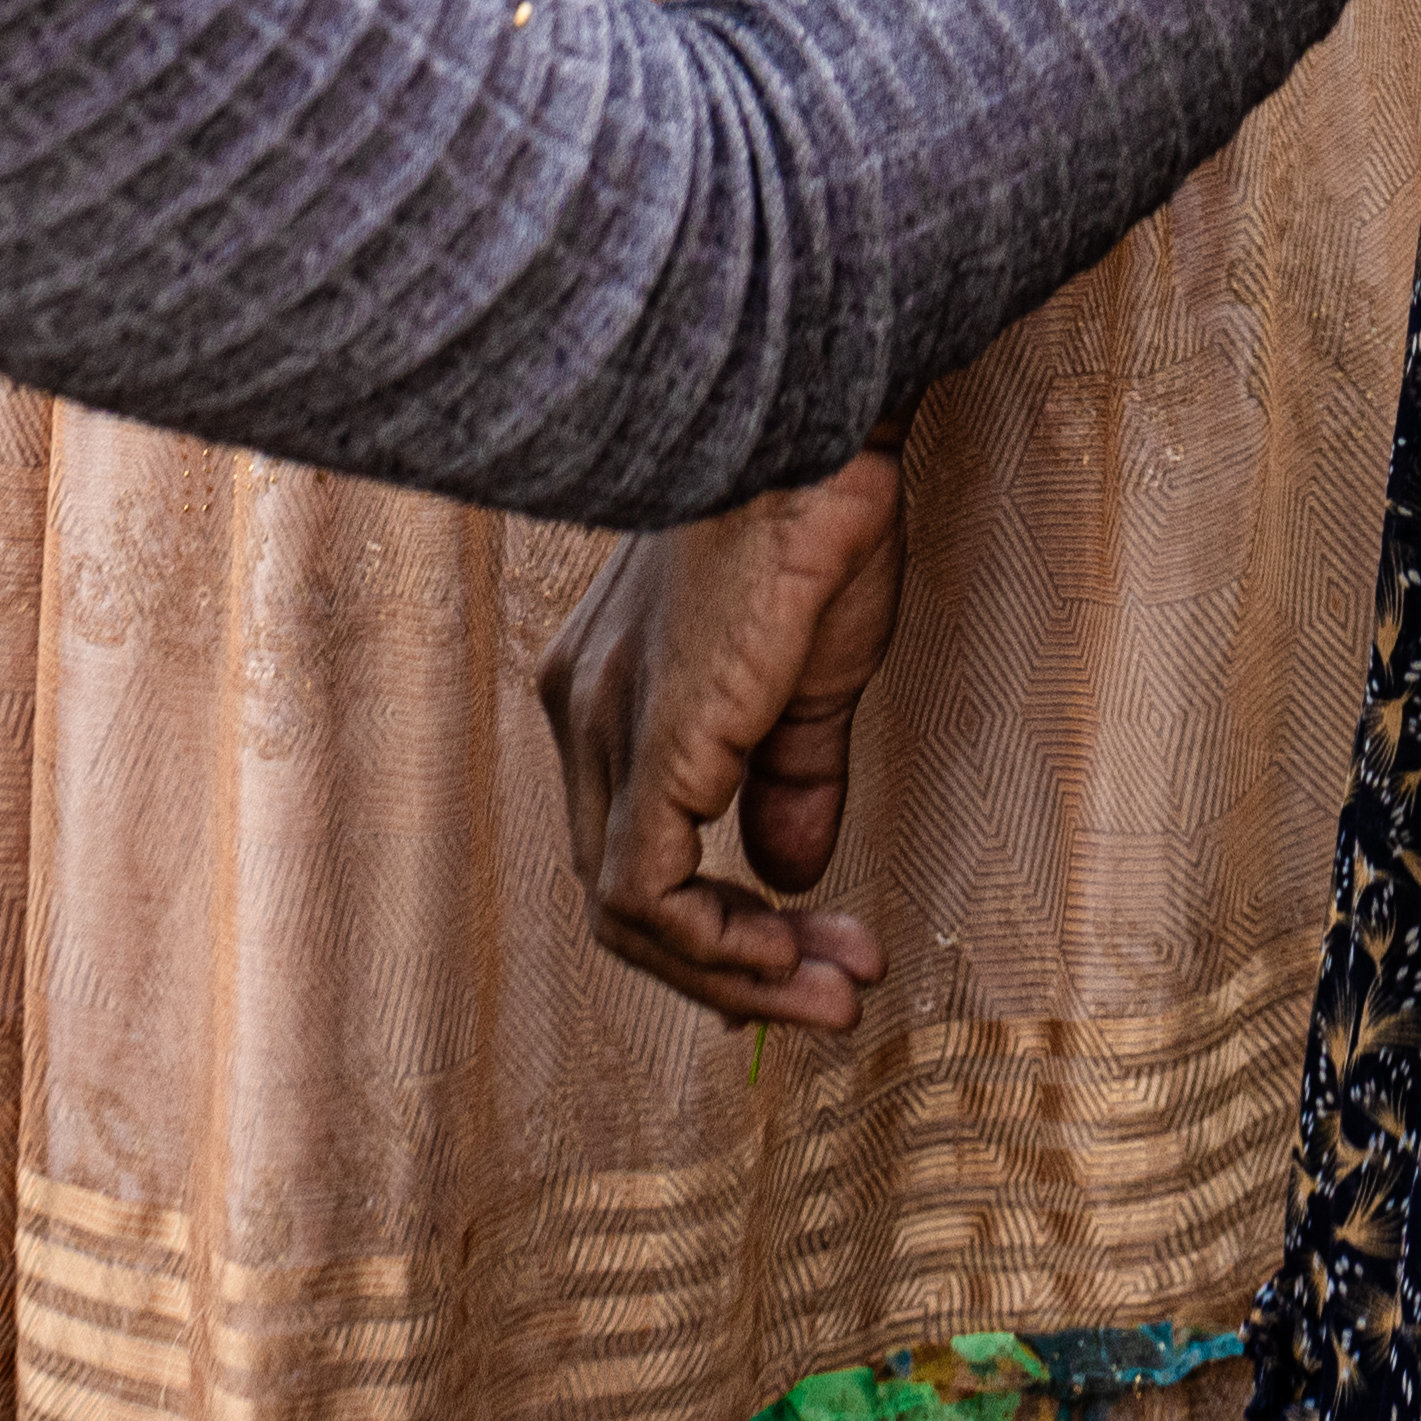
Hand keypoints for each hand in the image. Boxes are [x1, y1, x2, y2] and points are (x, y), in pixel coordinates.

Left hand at [544, 453, 912, 1026]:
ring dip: (738, 972)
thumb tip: (791, 876)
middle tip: (836, 993)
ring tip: (835, 991)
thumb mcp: (810, 672)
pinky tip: (791, 949)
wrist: (818, 426)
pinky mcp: (646, 736)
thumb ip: (790, 775)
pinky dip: (717, 945)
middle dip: (734, 964)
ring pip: (627, 910)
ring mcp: (602, 723)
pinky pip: (644, 892)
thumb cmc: (820, 516)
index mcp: (612, 688)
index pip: (637, 847)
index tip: (817, 950)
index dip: (720, 924)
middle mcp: (583, 708)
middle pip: (624, 892)